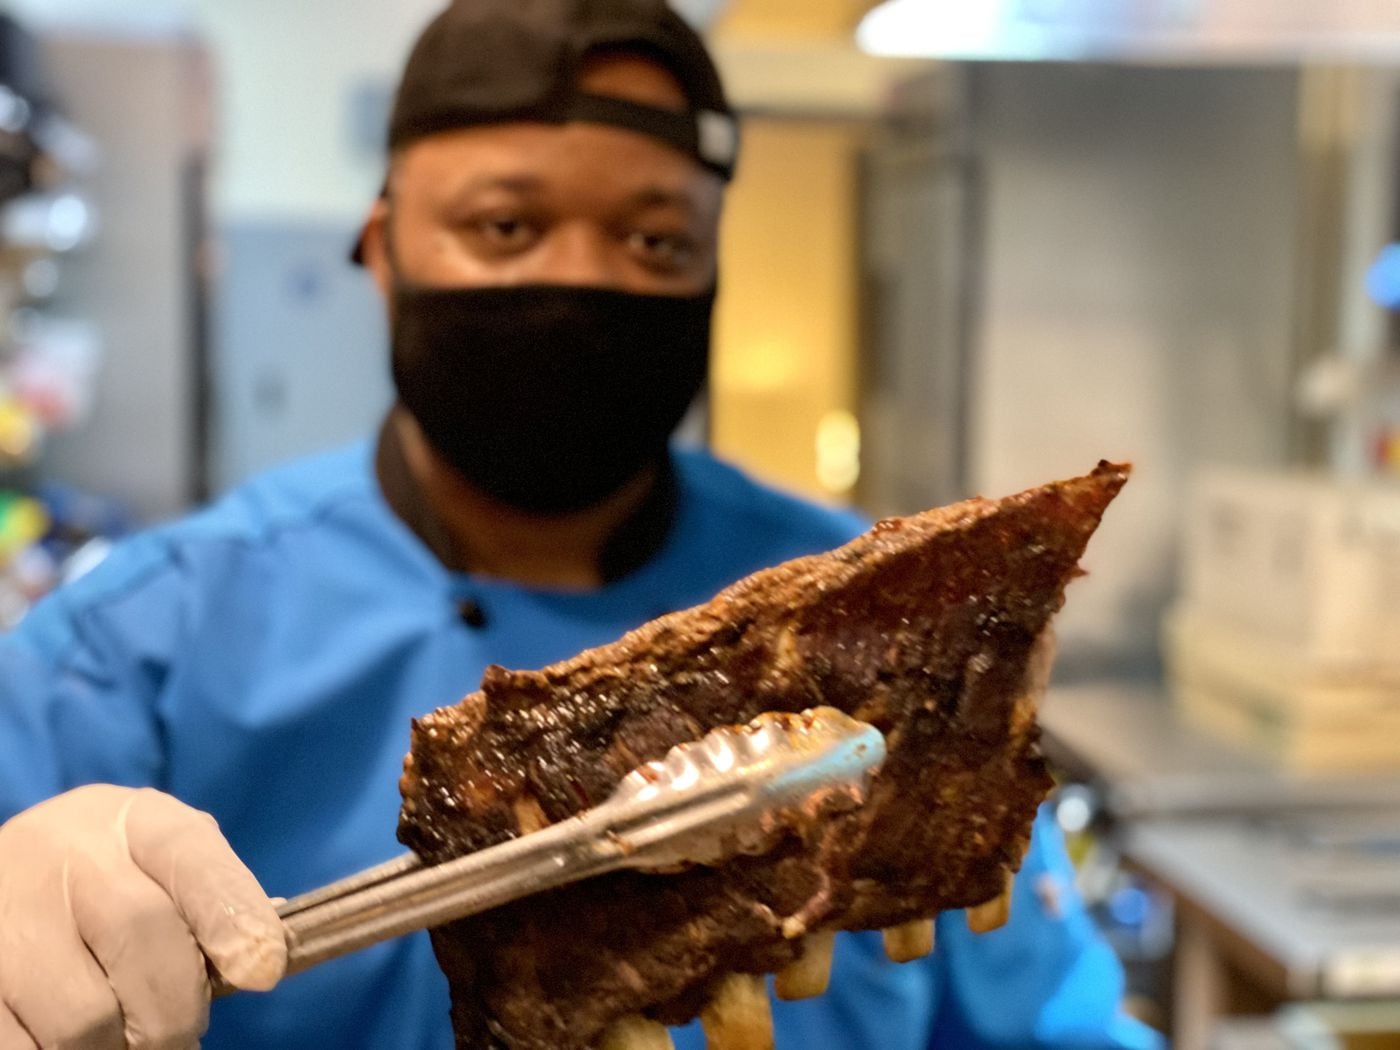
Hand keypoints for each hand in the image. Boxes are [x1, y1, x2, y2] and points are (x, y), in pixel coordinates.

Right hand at [0, 786, 285, 1048]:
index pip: (192, 858)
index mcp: (136, 821)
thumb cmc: (114, 877)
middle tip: (181, 1034)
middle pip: (143, 940)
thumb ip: (212, 900)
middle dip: (178, 1009)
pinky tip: (69, 1043)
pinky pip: (24, 1048)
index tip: (264, 970)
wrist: (10, 877)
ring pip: (84, 1016)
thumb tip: (261, 960)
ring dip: (117, 1048)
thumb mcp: (165, 864)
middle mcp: (66, 853)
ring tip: (123, 1037)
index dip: (232, 915)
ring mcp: (9, 913)